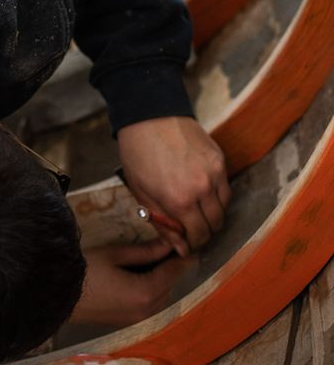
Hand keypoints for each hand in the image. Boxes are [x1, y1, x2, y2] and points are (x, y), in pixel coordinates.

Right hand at [71, 239, 191, 326]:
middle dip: (171, 268)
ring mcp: (137, 319)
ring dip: (161, 280)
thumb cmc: (84, 269)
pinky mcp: (127, 322)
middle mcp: (147, 310)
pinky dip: (150, 291)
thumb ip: (146, 251)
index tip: (188, 245)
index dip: (182, 257)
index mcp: (147, 293)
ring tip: (153, 261)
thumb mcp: (116, 254)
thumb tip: (168, 244)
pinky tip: (140, 276)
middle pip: (170, 286)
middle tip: (169, 249)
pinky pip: (149, 305)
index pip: (174, 272)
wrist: (55, 294)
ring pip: (161, 297)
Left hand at [117, 116, 230, 256]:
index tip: (189, 243)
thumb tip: (181, 248)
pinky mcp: (220, 159)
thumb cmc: (138, 155)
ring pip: (225, 208)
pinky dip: (218, 196)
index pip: (199, 236)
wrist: (150, 116)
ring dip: (213, 215)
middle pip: (216, 225)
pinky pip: (226, 188)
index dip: (194, 244)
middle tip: (193, 229)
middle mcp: (202, 189)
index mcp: (180, 201)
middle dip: (205, 232)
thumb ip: (163, 224)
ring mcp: (215, 173)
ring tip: (197, 211)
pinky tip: (202, 192)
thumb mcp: (141, 194)